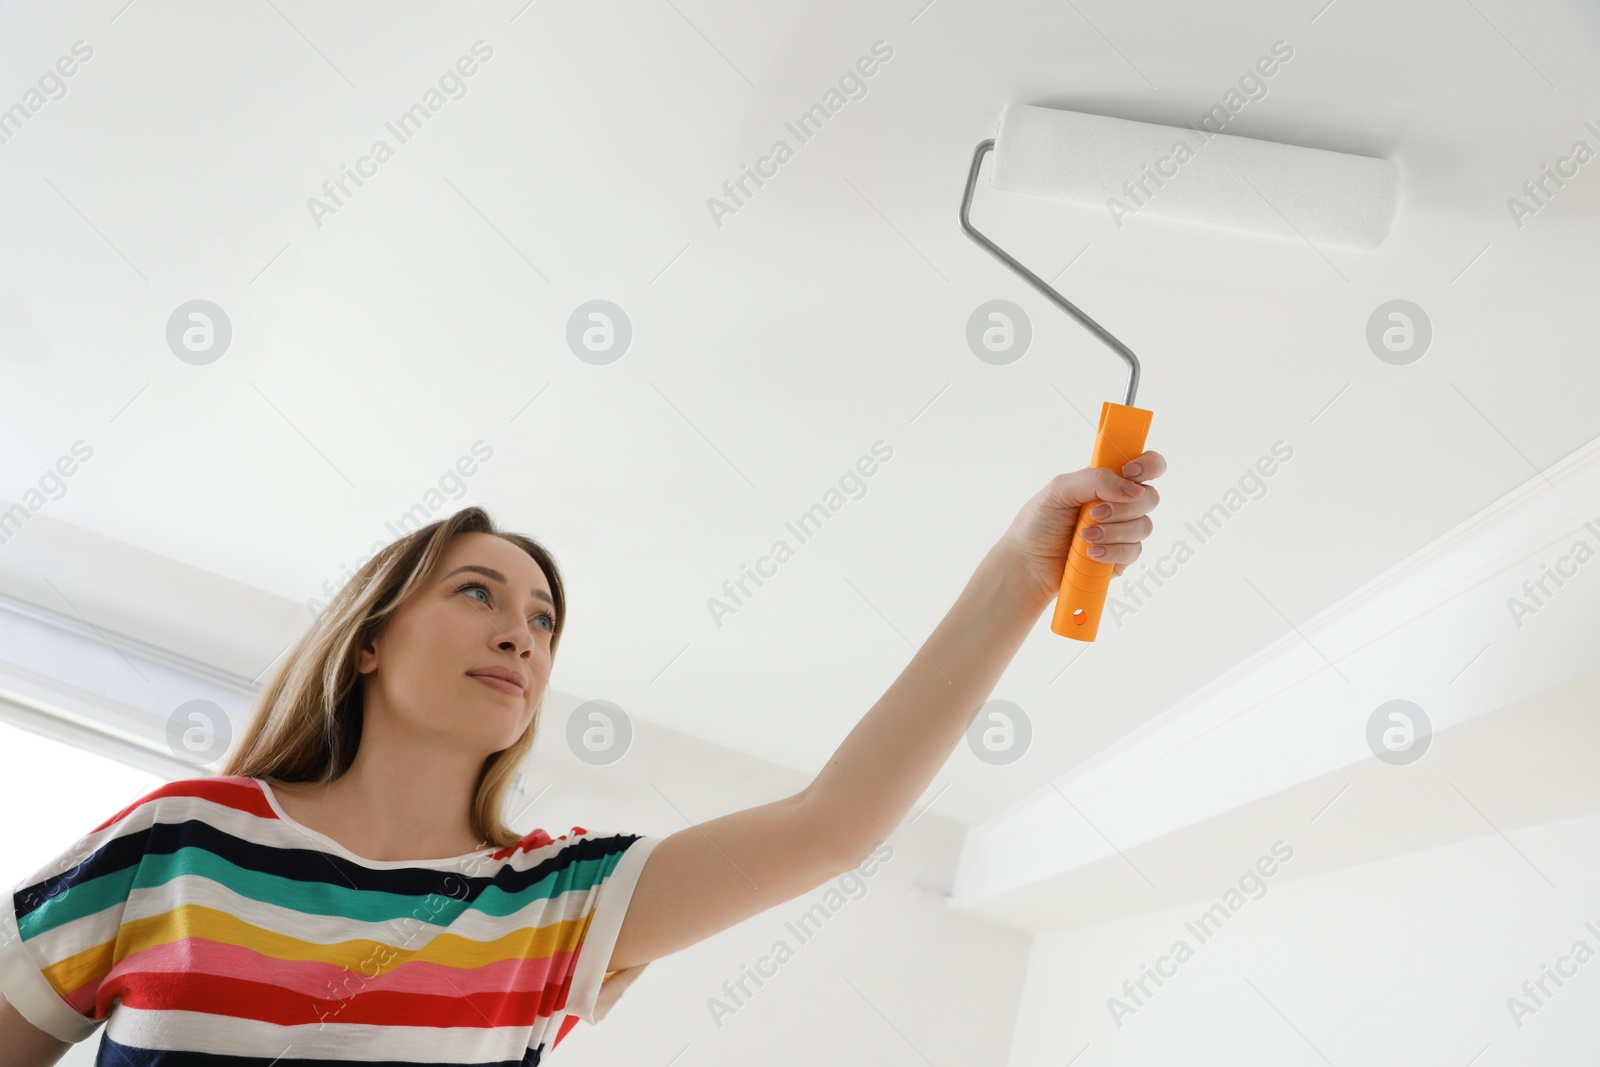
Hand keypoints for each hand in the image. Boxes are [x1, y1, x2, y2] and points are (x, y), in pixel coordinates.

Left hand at [1002, 451, 1166, 607]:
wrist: (1028, 562)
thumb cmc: (1039, 522)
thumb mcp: (1059, 490)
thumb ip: (1094, 480)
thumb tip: (1130, 488)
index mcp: (1107, 481)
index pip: (1146, 465)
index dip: (1148, 465)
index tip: (1130, 474)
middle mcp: (1119, 504)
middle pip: (1150, 497)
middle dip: (1123, 507)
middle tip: (1094, 514)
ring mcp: (1123, 531)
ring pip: (1143, 526)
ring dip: (1114, 531)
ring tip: (1084, 537)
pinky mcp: (1122, 557)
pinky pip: (1134, 551)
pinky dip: (1112, 551)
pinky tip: (1091, 553)